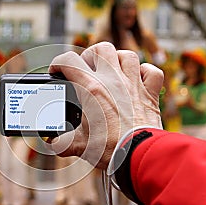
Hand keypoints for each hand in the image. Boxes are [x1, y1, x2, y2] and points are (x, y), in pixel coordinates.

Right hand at [47, 42, 162, 168]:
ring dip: (117, 59)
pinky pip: (151, 72)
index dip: (58, 63)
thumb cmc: (110, 148)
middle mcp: (113, 80)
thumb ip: (61, 142)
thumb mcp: (79, 145)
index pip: (69, 61)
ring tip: (111, 70)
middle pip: (100, 49)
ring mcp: (133, 84)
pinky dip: (145, 72)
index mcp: (91, 89)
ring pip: (127, 55)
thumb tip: (54, 143)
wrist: (139, 155)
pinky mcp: (150, 94)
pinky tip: (138, 79)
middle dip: (90, 55)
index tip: (56, 72)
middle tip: (85, 69)